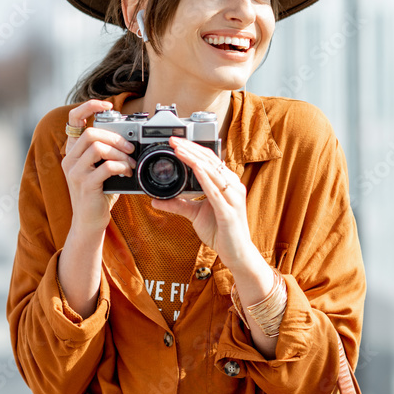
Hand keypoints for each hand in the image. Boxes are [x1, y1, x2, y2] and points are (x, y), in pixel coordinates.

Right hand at [61, 100, 135, 235]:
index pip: (74, 120)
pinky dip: (121, 167)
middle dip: (116, 137)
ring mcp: (75, 172)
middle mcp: (70, 159)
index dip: (89, 107)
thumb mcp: (101, 169)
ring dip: (120, 153)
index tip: (106, 105)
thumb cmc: (99, 194)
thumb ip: (107, 153)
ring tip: (130, 162)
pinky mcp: (85, 185)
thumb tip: (130, 140)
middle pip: (90, 133)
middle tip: (130, 147)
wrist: (89, 222)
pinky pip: (106, 167)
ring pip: (97, 147)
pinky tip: (127, 172)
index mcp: (73, 151)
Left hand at [151, 137, 253, 268]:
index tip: (176, 142)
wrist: (237, 254)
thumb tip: (156, 200)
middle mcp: (234, 186)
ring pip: (212, 171)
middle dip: (190, 148)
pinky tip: (194, 168)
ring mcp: (233, 198)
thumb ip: (179, 205)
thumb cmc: (222, 232)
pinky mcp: (229, 211)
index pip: (210, 159)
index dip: (193, 149)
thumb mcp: (195, 214)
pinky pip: (215, 190)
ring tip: (178, 150)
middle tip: (173, 140)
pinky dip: (204, 178)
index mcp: (228, 184)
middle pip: (211, 160)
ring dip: (194, 158)